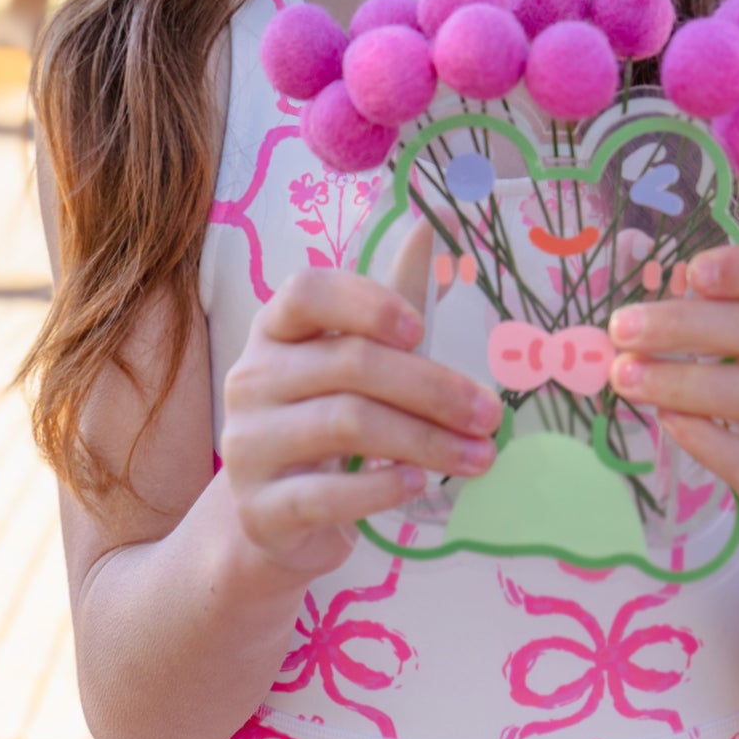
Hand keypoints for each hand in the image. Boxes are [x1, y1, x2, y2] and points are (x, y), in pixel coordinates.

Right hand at [221, 223, 501, 583]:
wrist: (277, 515)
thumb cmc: (327, 417)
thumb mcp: (358, 355)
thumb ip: (398, 297)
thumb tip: (441, 224)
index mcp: (275, 330)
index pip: (305, 292)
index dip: (366, 304)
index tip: (423, 331)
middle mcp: (252, 378)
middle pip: (349, 364)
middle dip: (433, 388)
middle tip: (490, 414)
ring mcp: (248, 444)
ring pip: (346, 424)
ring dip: (426, 441)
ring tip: (480, 456)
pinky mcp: (261, 507)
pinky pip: (327, 493)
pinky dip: (381, 486)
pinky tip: (420, 484)